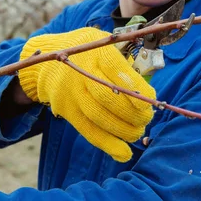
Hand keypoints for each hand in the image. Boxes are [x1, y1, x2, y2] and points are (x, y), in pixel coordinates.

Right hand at [19, 27, 155, 161]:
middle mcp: (81, 71)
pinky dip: (107, 144)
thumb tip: (149, 96)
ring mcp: (71, 92)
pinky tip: (123, 153)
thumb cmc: (91, 55)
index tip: (150, 100)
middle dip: (131, 112)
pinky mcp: (66, 110)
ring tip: (137, 133)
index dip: (133, 86)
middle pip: (106, 96)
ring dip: (122, 129)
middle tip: (147, 119)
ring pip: (97, 116)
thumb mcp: (106, 46)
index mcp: (96, 51)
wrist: (50, 62)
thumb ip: (126, 65)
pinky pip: (87, 130)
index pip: (115, 68)